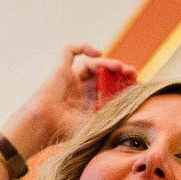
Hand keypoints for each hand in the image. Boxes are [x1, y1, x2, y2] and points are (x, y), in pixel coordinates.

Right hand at [0, 45, 136, 158]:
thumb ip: (113, 118)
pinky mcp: (60, 70)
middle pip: (102, 76)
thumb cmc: (65, 131)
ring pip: (91, 64)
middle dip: (119, 72)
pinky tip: (97, 52)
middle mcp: (80, 92)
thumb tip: (137, 115)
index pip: (110, 90)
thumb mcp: (96, 125)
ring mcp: (70, 80)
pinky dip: (82, 48)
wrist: (43, 125)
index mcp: (88, 106)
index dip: (123, 85)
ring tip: (119, 67)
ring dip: (107, 63)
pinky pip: (69, 52)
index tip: (137, 84)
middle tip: (132, 72)